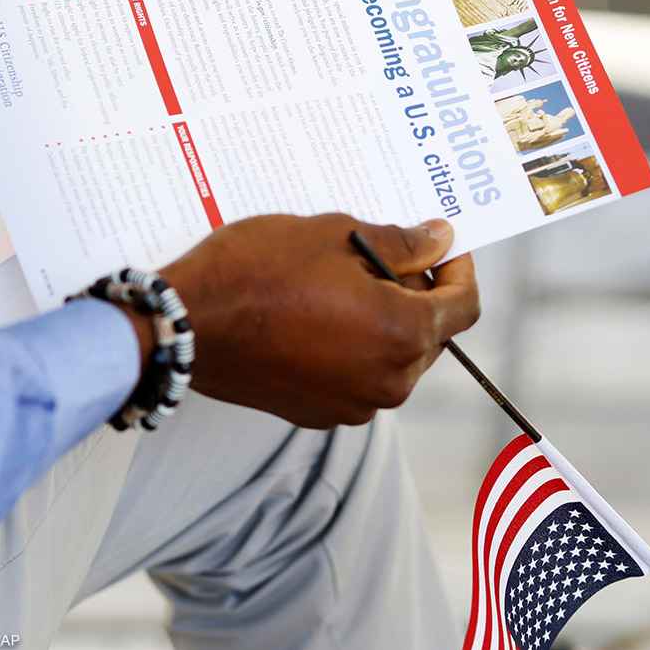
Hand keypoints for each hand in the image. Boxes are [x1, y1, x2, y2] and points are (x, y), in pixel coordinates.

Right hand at [152, 213, 479, 428]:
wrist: (185, 326)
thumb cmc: (255, 274)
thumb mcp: (334, 236)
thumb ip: (399, 243)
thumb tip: (438, 241)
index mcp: (403, 335)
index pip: (464, 306)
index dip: (458, 269)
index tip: (440, 247)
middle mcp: (388, 382)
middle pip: (429, 335)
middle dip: (415, 295)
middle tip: (378, 257)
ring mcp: (352, 404)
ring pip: (392, 359)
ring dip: (381, 323)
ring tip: (339, 285)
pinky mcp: (317, 413)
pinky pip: (355, 378)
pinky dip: (351, 350)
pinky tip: (316, 318)